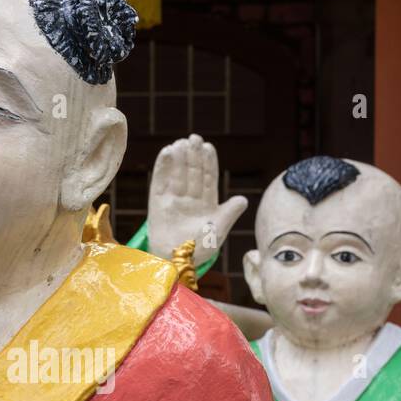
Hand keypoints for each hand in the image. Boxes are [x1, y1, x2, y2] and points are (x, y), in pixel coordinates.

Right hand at [147, 133, 247, 267]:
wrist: (177, 262)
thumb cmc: (199, 250)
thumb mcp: (218, 230)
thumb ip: (229, 213)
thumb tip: (243, 199)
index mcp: (206, 205)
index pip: (208, 179)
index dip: (208, 163)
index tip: (208, 147)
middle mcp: (189, 200)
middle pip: (192, 173)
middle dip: (194, 156)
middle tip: (194, 138)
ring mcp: (173, 201)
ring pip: (178, 174)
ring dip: (180, 158)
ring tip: (182, 142)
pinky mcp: (157, 204)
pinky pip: (160, 181)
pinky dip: (163, 167)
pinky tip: (167, 151)